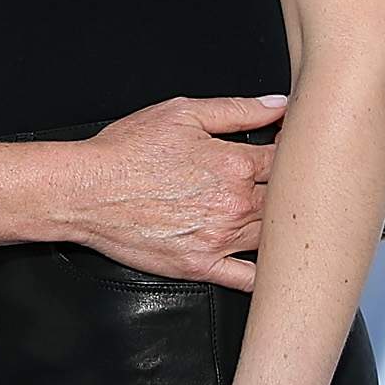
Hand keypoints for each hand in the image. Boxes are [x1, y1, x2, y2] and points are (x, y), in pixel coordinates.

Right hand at [52, 95, 282, 291]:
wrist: (87, 191)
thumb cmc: (128, 151)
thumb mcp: (183, 114)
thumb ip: (237, 109)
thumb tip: (279, 105)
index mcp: (234, 164)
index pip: (284, 161)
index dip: (293, 155)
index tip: (294, 155)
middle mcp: (233, 204)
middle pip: (286, 202)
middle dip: (294, 193)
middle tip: (298, 188)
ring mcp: (219, 239)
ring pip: (273, 237)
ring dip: (284, 229)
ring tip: (288, 220)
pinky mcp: (201, 266)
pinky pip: (247, 279)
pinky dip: (267, 275)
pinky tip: (274, 266)